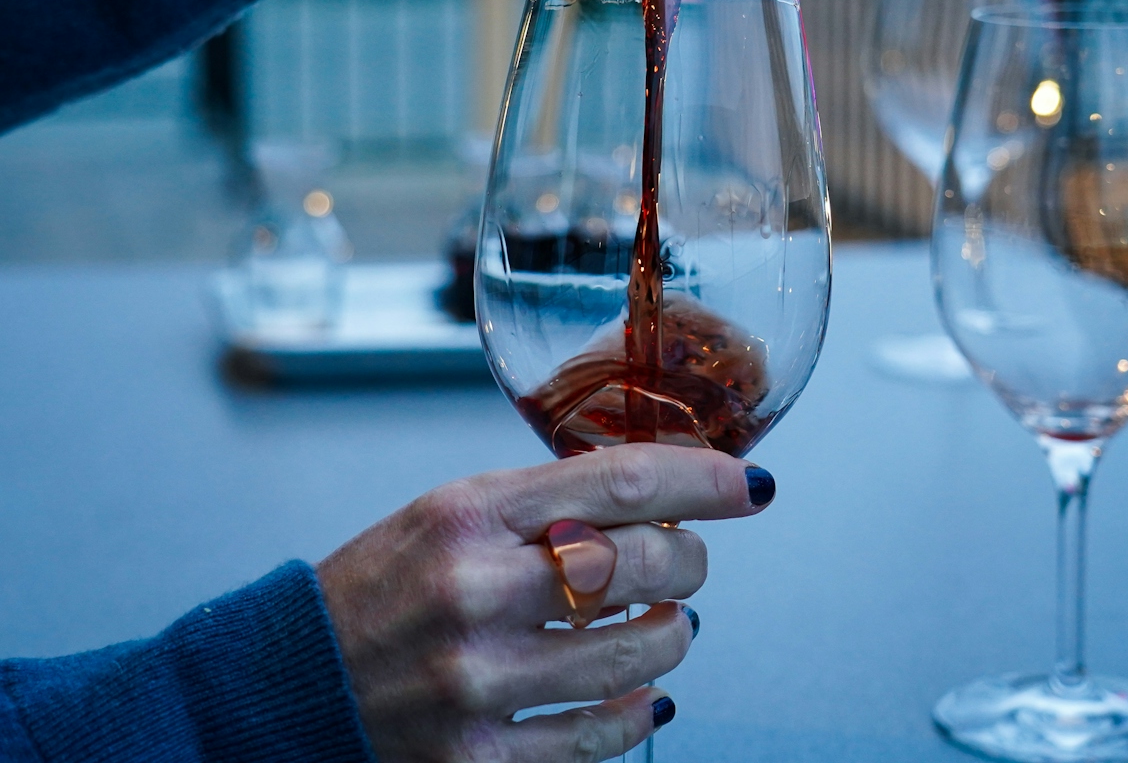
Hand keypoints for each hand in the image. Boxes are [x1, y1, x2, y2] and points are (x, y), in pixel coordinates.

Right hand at [316, 443, 774, 762]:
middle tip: (688, 561)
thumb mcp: (447, 511)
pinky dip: (641, 711)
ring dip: (674, 635)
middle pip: (641, 564)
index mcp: (468, 510)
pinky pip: (600, 736)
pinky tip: (645, 692)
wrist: (293, 682)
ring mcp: (476, 681)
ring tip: (669, 624)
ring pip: (636, 655)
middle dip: (690, 561)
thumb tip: (654, 497)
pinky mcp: (477, 760)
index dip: (701, 479)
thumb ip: (542, 501)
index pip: (618, 481)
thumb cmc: (380, 586)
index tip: (748, 482)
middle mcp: (473, 588)